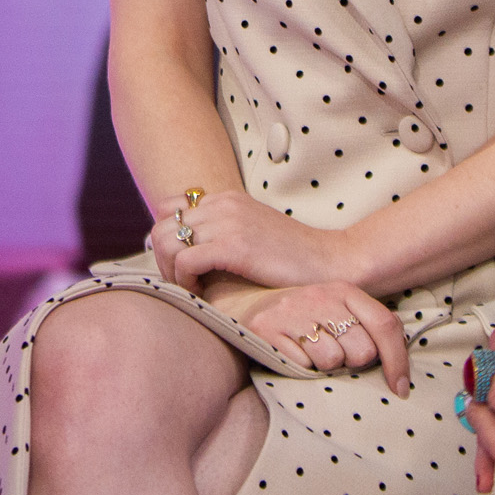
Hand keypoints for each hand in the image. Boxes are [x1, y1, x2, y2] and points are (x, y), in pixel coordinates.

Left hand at [153, 187, 360, 294]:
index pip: (168, 210)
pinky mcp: (235, 245)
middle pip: (161, 227)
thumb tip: (183, 252)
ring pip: (167, 243)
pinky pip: (185, 261)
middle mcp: (222, 204)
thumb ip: (221, 234)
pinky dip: (185, 282)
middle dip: (163, 262)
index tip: (181, 269)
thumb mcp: (251, 235)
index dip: (167, 242)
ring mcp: (228, 222)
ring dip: (172, 273)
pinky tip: (203, 295)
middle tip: (183, 286)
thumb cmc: (293, 260)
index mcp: (225, 198)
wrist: (333, 262)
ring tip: (193, 293)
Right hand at [207, 279, 411, 393]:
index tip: (400, 388)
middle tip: (334, 353)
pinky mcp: (266, 329)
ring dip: (323, 365)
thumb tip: (400, 370)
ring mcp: (292, 312)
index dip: (398, 361)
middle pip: (362, 351)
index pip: (385, 325)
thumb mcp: (337, 308)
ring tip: (309, 351)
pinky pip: (301, 367)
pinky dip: (299, 367)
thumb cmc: (300, 313)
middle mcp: (319, 296)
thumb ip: (367, 326)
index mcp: (343, 289)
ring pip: (331, 361)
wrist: (243, 300)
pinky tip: (290, 352)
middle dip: (352, 362)